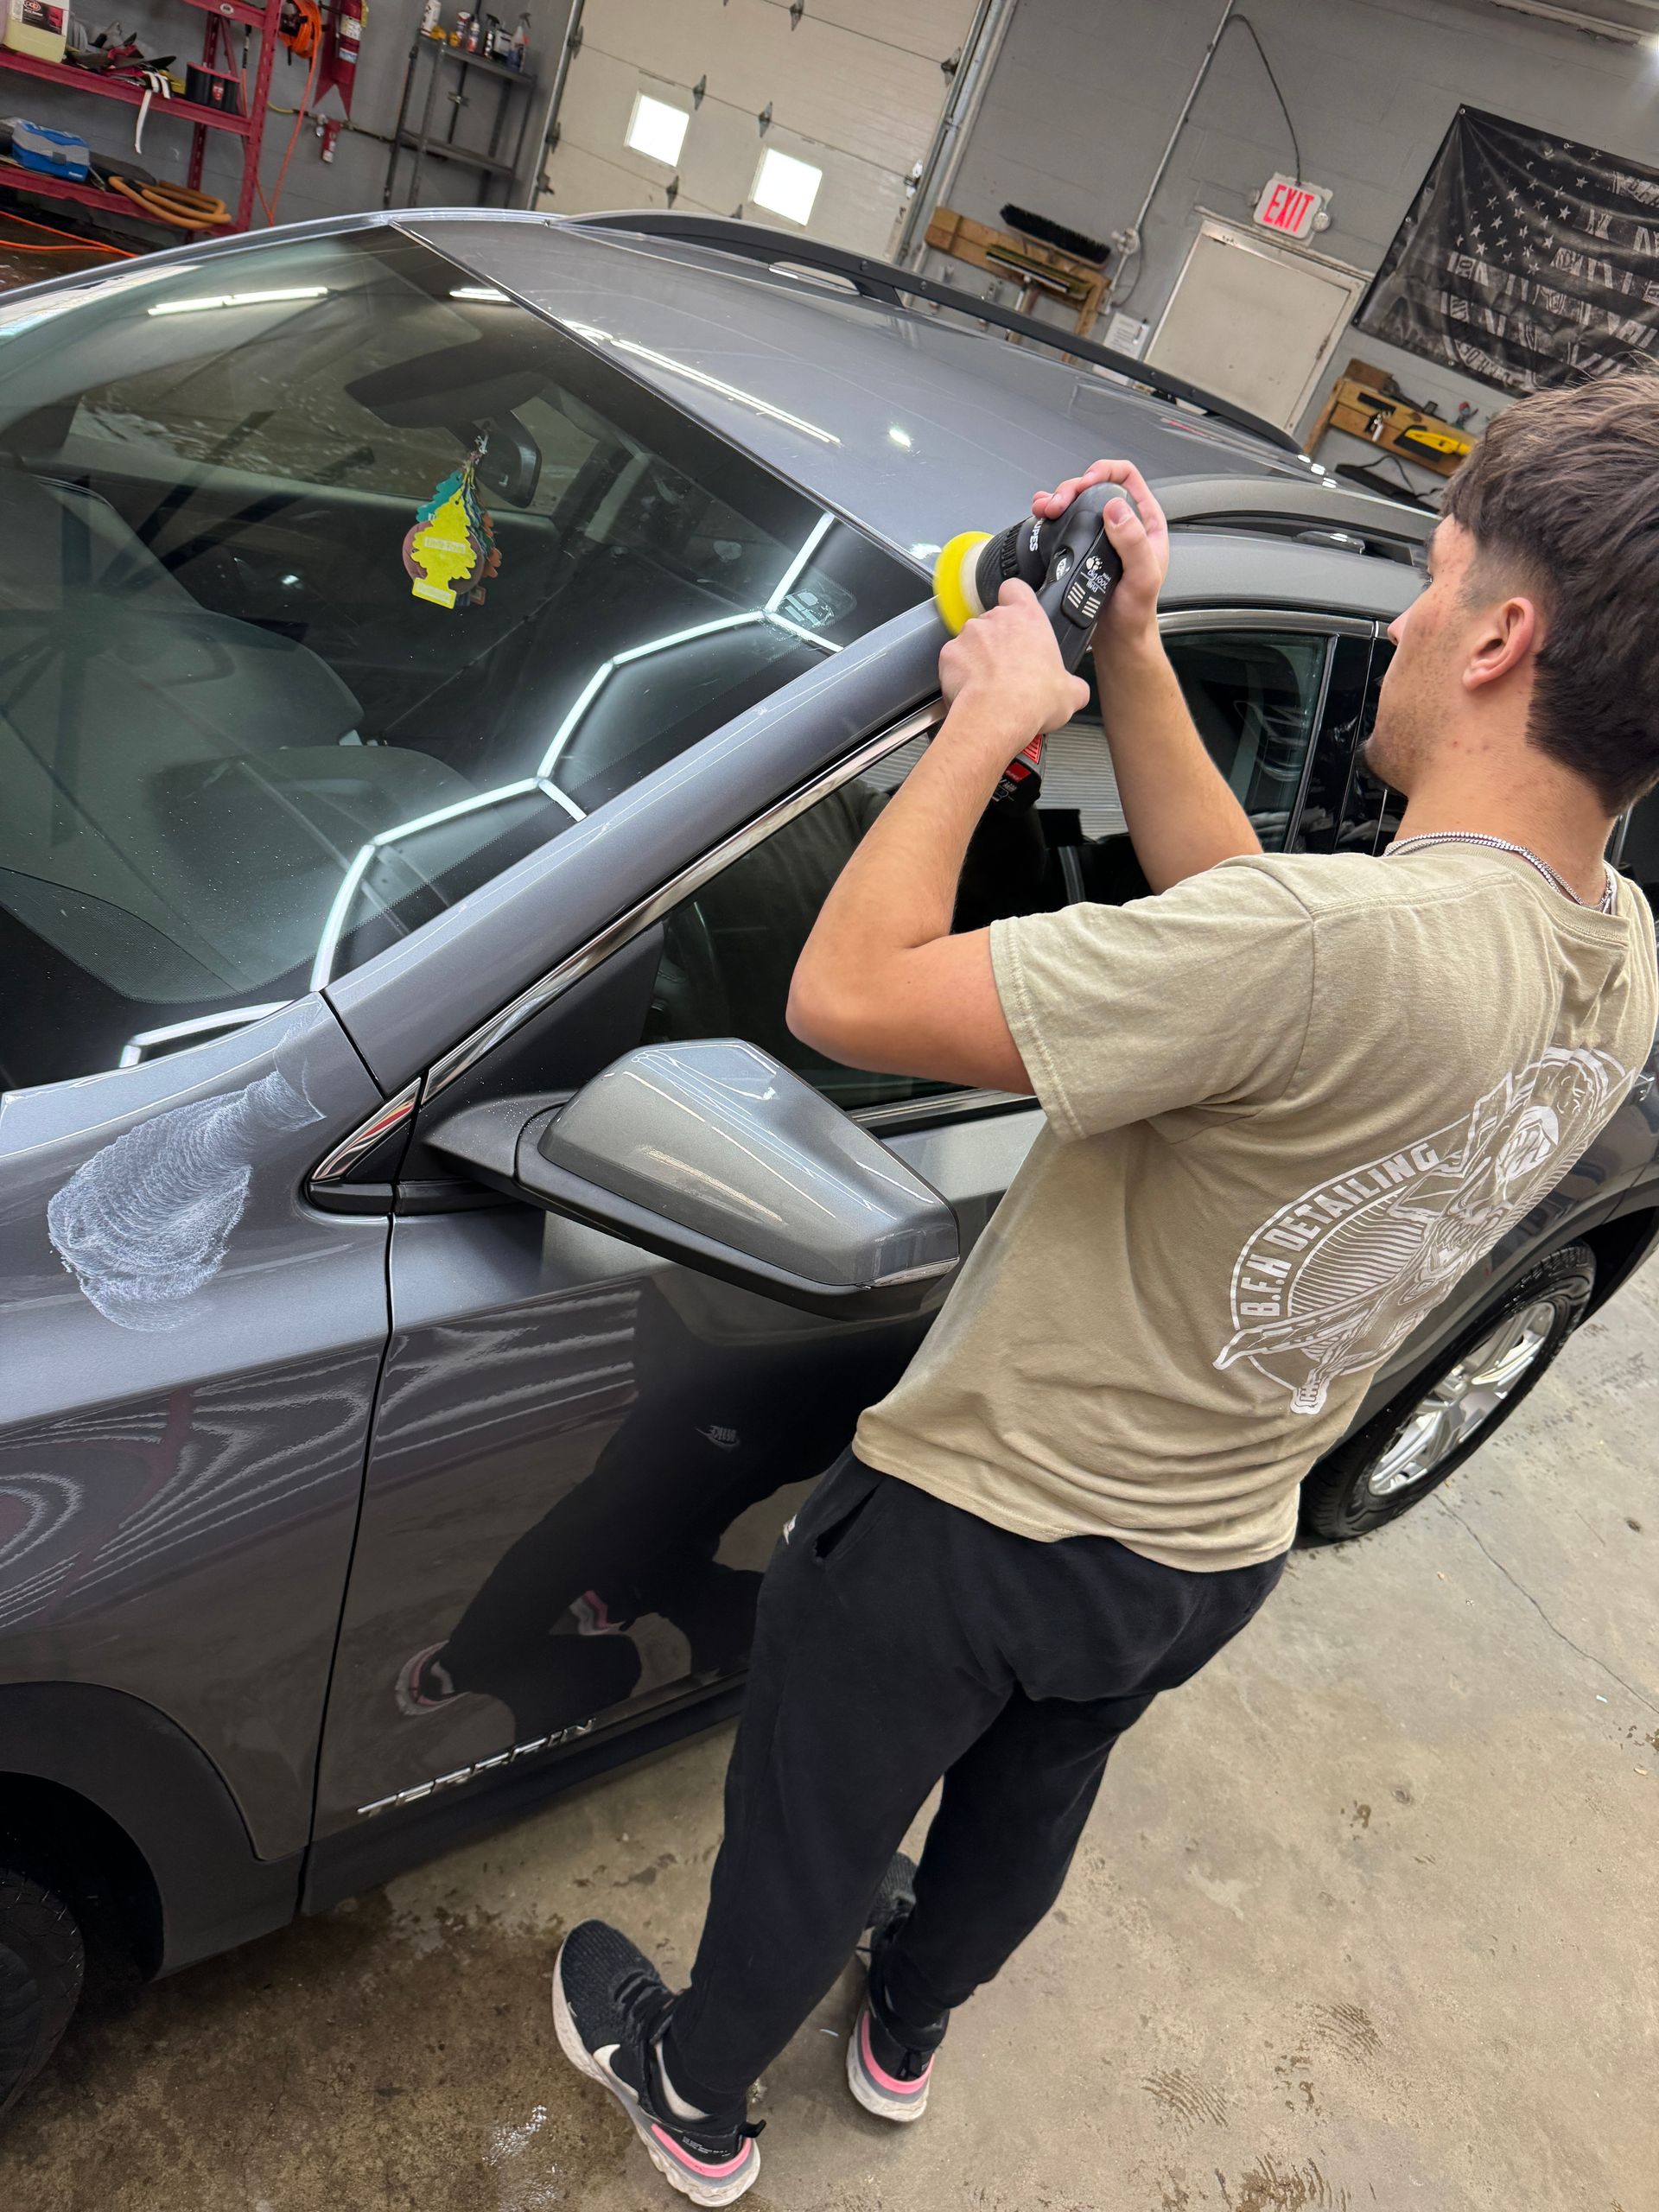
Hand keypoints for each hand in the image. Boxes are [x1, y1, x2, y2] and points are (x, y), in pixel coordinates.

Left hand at [937, 578, 1089, 737]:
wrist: (998, 714)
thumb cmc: (1034, 697)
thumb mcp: (1070, 693)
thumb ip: (1073, 684)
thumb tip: (1077, 692)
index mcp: (1028, 618)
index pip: (1016, 589)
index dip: (1014, 599)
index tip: (1017, 612)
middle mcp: (996, 619)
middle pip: (993, 620)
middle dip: (996, 640)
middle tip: (1006, 666)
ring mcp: (969, 634)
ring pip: (971, 640)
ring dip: (976, 656)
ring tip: (986, 683)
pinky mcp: (949, 654)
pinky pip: (952, 660)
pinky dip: (957, 673)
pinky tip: (969, 691)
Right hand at [1032, 459, 1168, 653]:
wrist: (1116, 640)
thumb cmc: (1135, 613)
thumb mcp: (1143, 577)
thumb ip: (1133, 542)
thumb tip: (1114, 507)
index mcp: (1144, 523)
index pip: (1127, 477)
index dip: (1105, 471)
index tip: (1085, 483)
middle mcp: (1122, 524)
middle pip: (1095, 486)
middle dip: (1072, 487)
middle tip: (1057, 503)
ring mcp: (1100, 536)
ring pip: (1077, 502)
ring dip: (1056, 499)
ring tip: (1045, 508)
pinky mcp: (1080, 549)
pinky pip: (1064, 522)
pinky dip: (1049, 515)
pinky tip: (1040, 515)